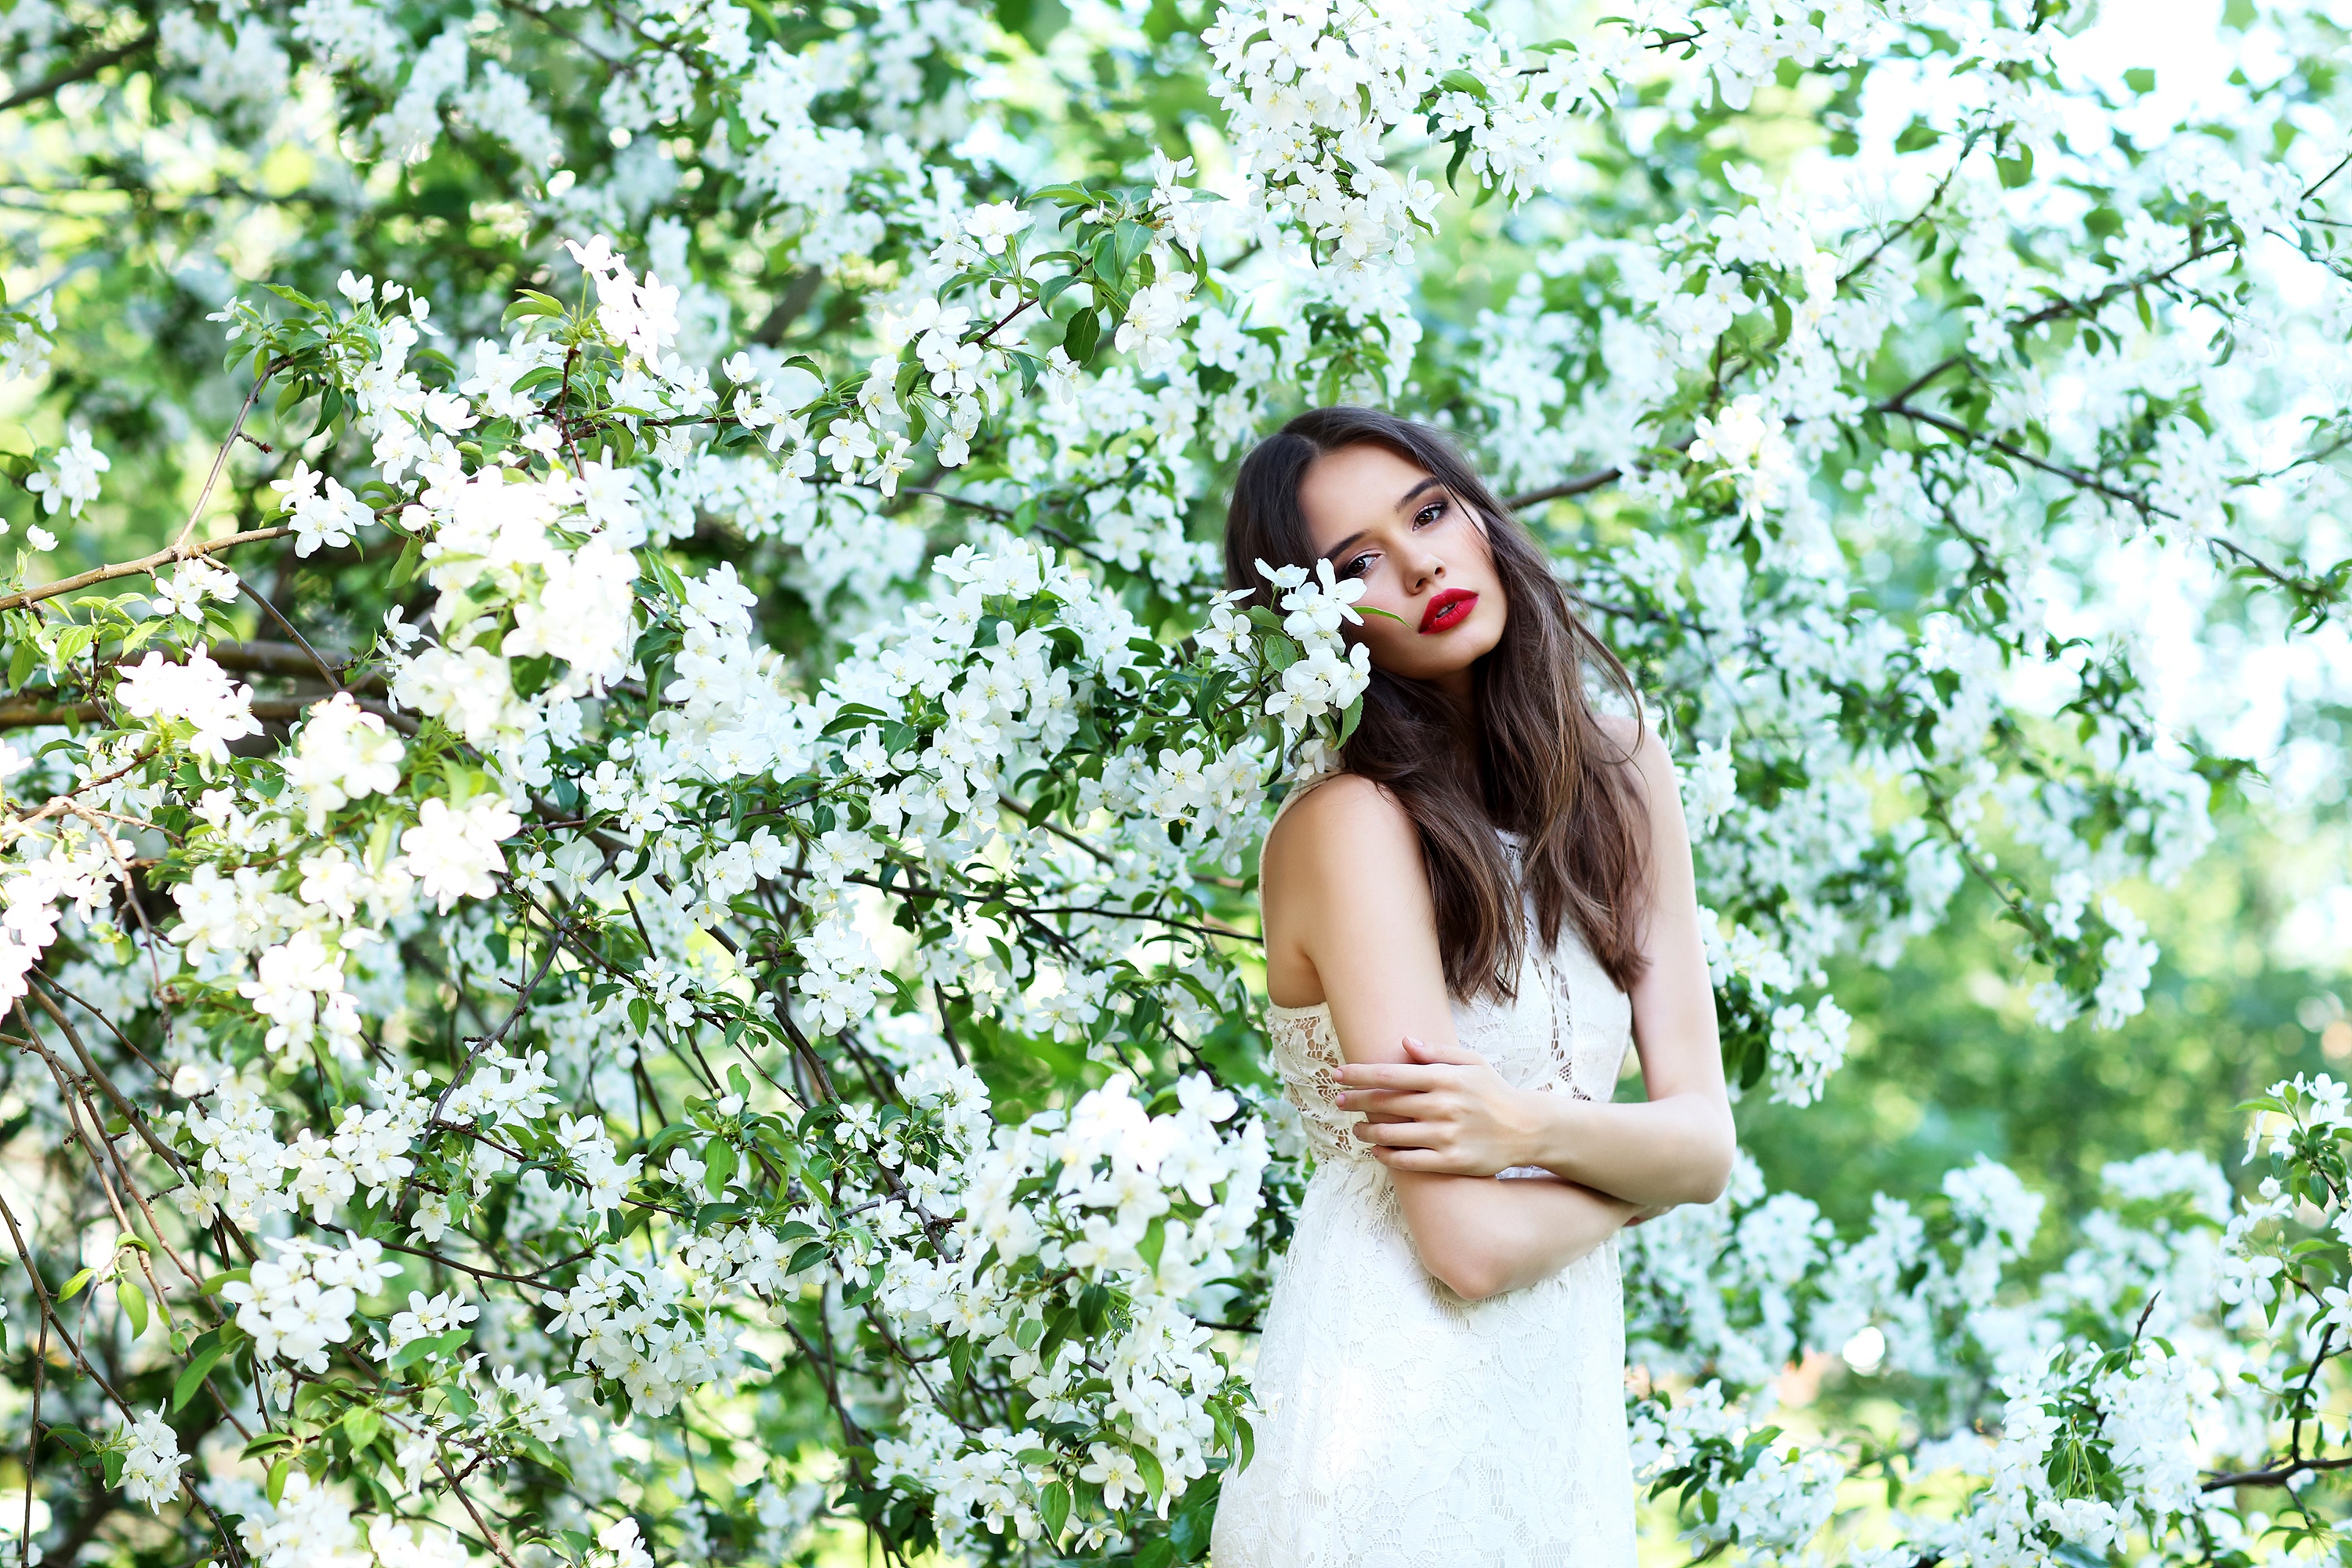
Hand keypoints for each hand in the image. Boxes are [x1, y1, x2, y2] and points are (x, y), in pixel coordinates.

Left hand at [1332, 1036, 1550, 1175]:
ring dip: (1366, 1130)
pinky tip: (1376, 1150)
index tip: (1337, 1075)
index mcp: (1444, 1078)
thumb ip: (1438, 1052)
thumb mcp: (1472, 1062)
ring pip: (1391, 1134)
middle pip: (1385, 1103)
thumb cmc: (1494, 1091)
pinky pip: (1407, 1161)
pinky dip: (1386, 1156)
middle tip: (1339, 1102)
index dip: (1358, 1074)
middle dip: (1356, 1101)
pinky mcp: (1450, 1161)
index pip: (1389, 1074)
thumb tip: (1405, 1041)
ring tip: (1356, 1128)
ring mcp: (1445, 1135)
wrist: (1526, 1129)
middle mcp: (1442, 1105)